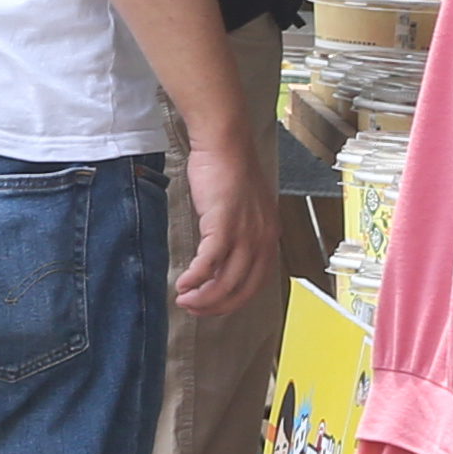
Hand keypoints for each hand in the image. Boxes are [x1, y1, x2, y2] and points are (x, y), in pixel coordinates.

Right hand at [174, 139, 275, 318]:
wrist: (225, 144)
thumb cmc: (230, 168)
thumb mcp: (242, 207)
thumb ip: (238, 231)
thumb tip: (221, 252)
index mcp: (269, 237)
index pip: (256, 282)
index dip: (233, 300)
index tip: (213, 305)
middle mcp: (262, 240)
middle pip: (242, 289)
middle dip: (217, 305)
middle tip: (195, 308)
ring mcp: (244, 235)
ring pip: (226, 281)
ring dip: (204, 296)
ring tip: (185, 299)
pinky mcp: (224, 226)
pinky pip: (209, 263)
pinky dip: (196, 278)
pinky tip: (183, 283)